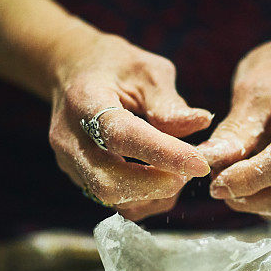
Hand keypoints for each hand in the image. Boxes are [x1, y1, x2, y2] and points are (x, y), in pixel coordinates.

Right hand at [48, 24, 211, 220]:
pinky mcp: (79, 178)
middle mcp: (70, 138)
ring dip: (152, 195)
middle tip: (189, 172)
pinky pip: (113, 202)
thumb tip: (201, 122)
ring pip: (111, 198)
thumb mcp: (146, 70)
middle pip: (108, 181)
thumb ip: (169, 102)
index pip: (122, 135)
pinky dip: (144, 198)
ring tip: (178, 172)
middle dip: (155, 185)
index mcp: (85, 101)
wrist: (74, 72)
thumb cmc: (116, 68)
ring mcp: (70, 162)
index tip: (200, 164)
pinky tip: (162, 178)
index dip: (163, 153)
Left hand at [198, 40, 270, 218]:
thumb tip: (209, 161)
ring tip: (232, 170)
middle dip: (246, 195)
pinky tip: (255, 173)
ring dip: (252, 198)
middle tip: (215, 179)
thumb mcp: (254, 89)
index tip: (215, 182)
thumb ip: (235, 128)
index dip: (248, 179)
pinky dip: (265, 197)